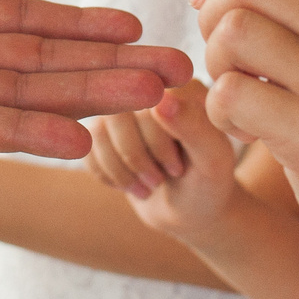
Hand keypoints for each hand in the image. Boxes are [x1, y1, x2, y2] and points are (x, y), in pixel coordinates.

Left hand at [0, 0, 191, 157]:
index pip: (16, 23)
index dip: (74, 24)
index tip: (134, 24)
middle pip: (36, 64)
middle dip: (105, 68)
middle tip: (176, 68)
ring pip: (19, 98)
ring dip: (86, 99)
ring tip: (155, 95)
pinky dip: (25, 134)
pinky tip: (79, 139)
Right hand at [85, 80, 240, 243]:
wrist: (188, 211)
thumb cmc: (207, 184)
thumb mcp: (211, 160)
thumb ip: (194, 127)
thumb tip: (162, 100)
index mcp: (182, 86)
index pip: (148, 100)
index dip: (157, 142)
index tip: (177, 168)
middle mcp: (150, 90)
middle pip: (118, 115)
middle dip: (137, 159)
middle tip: (159, 181)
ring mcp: (124, 109)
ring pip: (97, 131)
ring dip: (121, 170)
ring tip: (146, 186)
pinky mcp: (105, 129)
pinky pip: (86, 146)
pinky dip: (107, 174)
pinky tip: (129, 183)